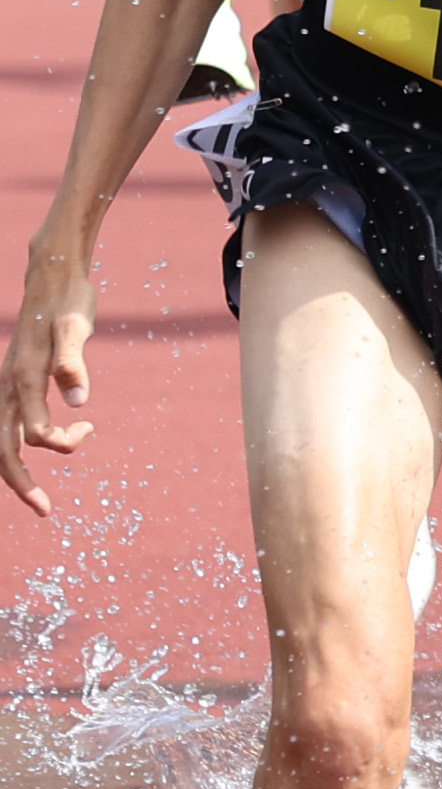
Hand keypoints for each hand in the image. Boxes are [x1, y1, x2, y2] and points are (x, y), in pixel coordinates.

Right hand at [1, 247, 98, 515]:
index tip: (87, 428)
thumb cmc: (68, 301)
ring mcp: (6, 387)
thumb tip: (79, 404)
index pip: (33, 431)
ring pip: (0, 441)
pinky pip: (7, 426)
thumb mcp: (76, 327)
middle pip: (3, 448)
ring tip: (40, 497)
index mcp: (23, 378)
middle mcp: (7, 387)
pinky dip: (20, 445)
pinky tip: (48, 442)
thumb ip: (73, 363)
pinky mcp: (12, 383)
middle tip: (46, 511)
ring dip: (18, 470)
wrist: (51, 277)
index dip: (60, 442)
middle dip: (21, 483)